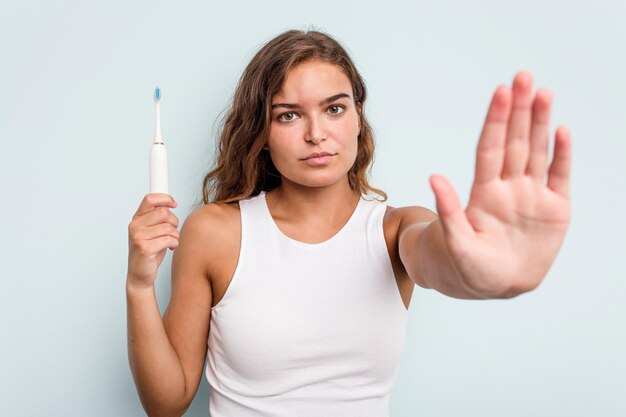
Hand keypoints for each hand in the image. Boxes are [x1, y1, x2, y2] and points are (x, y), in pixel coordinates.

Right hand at [127, 193, 179, 288]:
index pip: (149, 199)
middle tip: (173, 231)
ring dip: (175, 235)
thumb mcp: (152, 230)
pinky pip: (169, 239)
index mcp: (136, 218)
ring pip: (169, 227)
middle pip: (164, 213)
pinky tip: (170, 248)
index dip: (165, 198)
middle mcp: (135, 226)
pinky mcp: (145, 248)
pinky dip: (174, 243)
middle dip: (174, 222)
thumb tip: (170, 203)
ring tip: (171, 241)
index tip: (174, 204)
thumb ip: (157, 217)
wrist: (140, 275)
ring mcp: (138, 237)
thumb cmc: (150, 251)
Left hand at [429, 72, 571, 297]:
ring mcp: (531, 196)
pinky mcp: (554, 210)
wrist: (494, 286)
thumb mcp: (454, 242)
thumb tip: (434, 177)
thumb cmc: (466, 266)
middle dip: (519, 110)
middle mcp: (508, 187)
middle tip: (523, 77)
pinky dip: (563, 155)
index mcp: (484, 193)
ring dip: (540, 123)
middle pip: (514, 141)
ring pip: (537, 152)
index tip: (500, 93)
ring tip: (542, 93)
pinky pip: (560, 177)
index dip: (495, 120)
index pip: (490, 148)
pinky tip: (562, 131)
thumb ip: (449, 211)